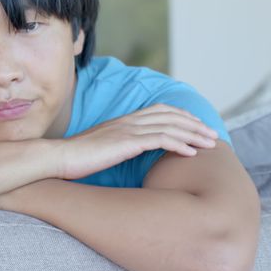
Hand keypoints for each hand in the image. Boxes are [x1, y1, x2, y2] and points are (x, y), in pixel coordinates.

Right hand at [53, 104, 218, 179]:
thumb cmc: (76, 159)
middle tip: (212, 134)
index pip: (159, 110)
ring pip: (170, 127)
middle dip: (195, 124)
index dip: (182, 116)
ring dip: (193, 135)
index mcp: (123, 121)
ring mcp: (127, 131)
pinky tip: (191, 153)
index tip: (197, 125)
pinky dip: (178, 145)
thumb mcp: (101, 149)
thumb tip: (129, 154)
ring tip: (210, 144)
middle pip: (170, 116)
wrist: (57, 158)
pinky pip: (159, 141)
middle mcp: (128, 121)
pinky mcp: (126, 143)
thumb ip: (118, 147)